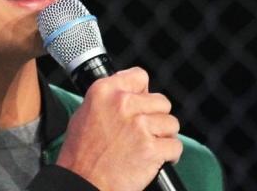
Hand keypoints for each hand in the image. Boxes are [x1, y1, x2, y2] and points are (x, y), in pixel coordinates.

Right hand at [56, 67, 182, 190]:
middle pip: (161, 101)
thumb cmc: (80, 152)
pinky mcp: (151, 149)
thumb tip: (132, 93)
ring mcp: (139, 126)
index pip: (139, 76)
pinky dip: (169, 155)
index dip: (143, 91)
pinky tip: (155, 159)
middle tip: (144, 131)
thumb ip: (109, 98)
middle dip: (155, 117)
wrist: (82, 182)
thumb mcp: (85, 112)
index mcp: (104, 91)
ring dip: (163, 136)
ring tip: (148, 146)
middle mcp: (122, 104)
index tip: (142, 102)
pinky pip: (175, 146)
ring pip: (171, 123)